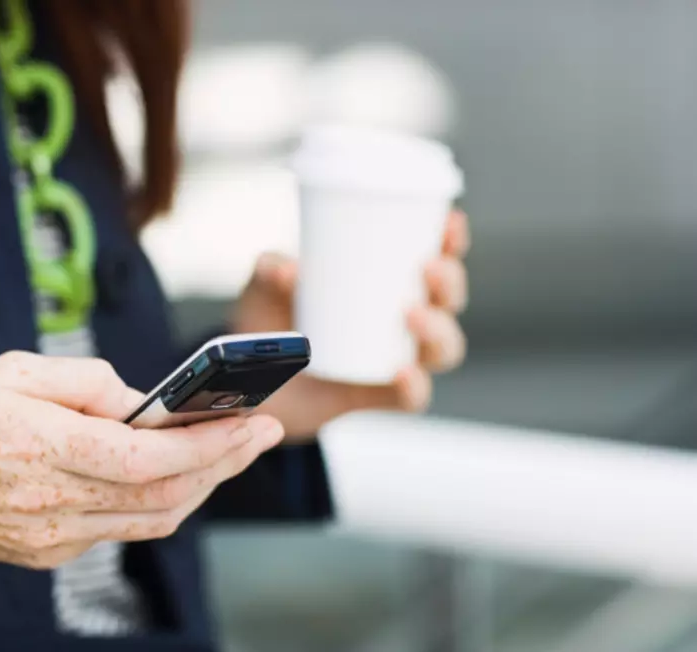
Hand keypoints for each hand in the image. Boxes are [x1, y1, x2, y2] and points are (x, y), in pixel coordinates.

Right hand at [0, 352, 283, 568]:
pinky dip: (162, 501)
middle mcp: (53, 504)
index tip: (252, 422)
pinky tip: (177, 472)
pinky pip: (123, 529)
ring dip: (201, 485)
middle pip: (164, 494)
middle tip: (261, 431)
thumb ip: (88, 383)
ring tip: (232, 449)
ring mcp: (53, 537)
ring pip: (152, 520)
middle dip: (224, 462)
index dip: (209, 444)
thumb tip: (145, 401)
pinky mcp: (50, 553)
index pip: (148, 458)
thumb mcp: (14, 371)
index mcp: (43, 449)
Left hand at [233, 210, 469, 438]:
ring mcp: (397, 359)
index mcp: (388, 281)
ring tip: (412, 315)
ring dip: (438, 330)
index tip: (450, 222)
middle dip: (449, 282)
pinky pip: (413, 397)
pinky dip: (414, 386)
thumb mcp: (264, 287)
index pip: (435, 256)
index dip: (451, 240)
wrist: (253, 378)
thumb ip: (271, 271)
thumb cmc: (271, 319)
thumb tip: (292, 271)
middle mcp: (404, 320)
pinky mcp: (381, 396)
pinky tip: (402, 372)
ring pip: (443, 348)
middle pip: (448, 300)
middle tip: (427, 267)